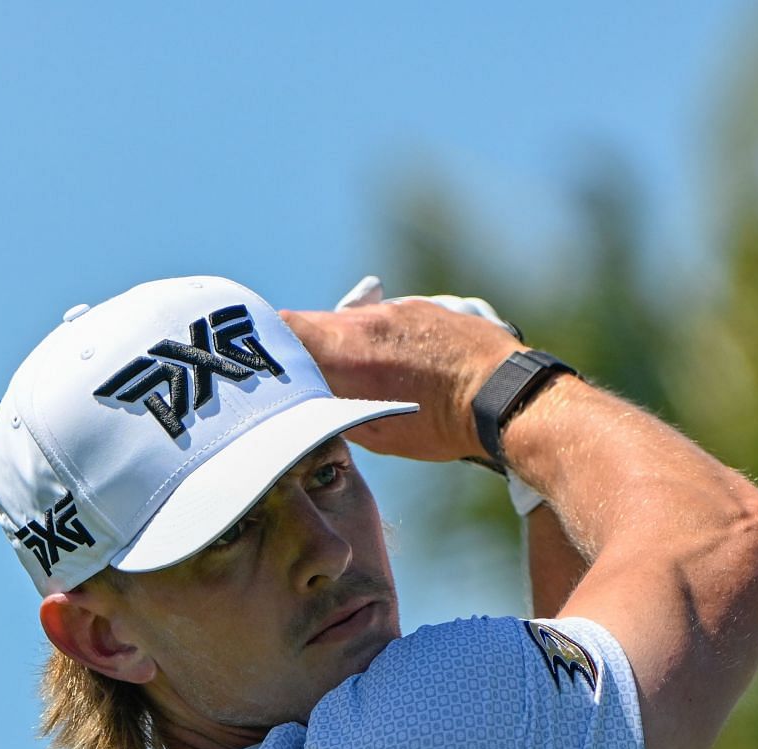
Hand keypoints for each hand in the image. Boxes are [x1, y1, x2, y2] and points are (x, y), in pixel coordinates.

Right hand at [281, 291, 523, 463]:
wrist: (505, 396)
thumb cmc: (440, 424)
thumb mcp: (374, 433)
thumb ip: (332, 408)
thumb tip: (307, 403)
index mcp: (345, 352)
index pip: (281, 327)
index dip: (260, 341)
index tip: (252, 360)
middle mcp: (364, 322)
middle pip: (309, 324)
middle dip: (300, 350)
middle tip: (301, 378)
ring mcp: (393, 309)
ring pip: (346, 322)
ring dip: (341, 346)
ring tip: (360, 377)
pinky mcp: (418, 306)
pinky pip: (379, 319)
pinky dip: (375, 339)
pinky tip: (395, 366)